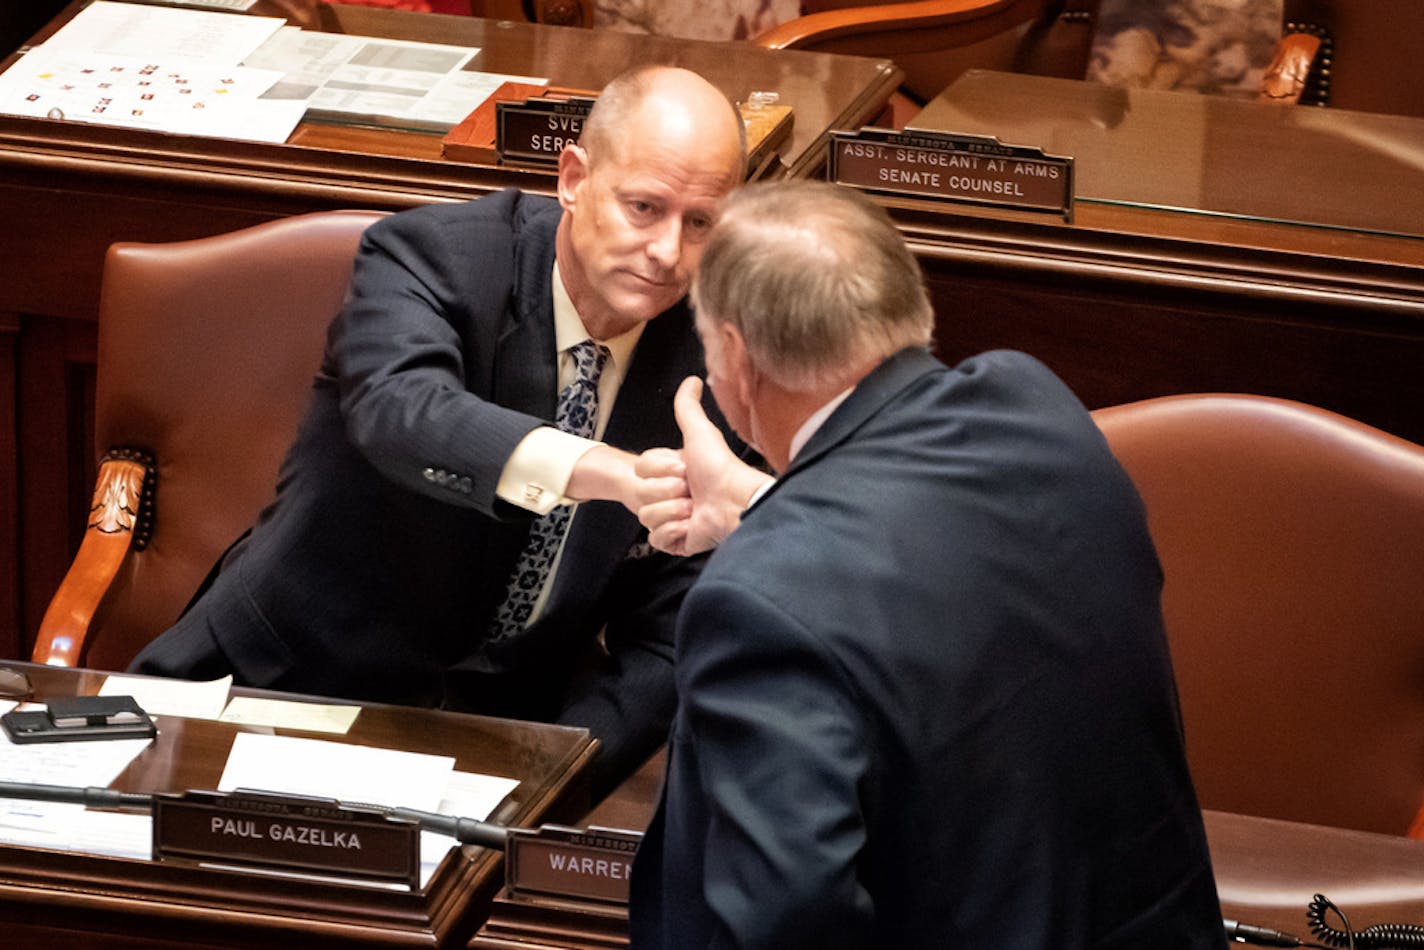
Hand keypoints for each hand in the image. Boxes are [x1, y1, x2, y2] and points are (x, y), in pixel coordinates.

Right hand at [637, 377, 771, 555]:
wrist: (735, 500)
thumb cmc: (720, 467)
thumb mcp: (699, 432)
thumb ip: (688, 407)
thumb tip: (692, 380)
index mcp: (672, 473)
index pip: (641, 470)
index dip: (659, 469)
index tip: (683, 468)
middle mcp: (671, 496)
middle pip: (641, 494)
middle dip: (666, 491)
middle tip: (690, 490)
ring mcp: (674, 521)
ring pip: (647, 517)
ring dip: (672, 511)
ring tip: (694, 509)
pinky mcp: (677, 542)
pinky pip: (656, 538)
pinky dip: (673, 531)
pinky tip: (690, 525)